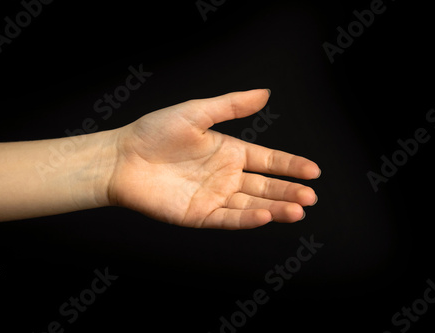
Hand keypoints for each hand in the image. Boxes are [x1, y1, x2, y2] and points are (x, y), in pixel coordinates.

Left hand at [107, 89, 320, 228]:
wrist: (121, 158)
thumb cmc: (154, 132)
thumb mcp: (197, 112)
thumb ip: (232, 106)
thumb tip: (265, 93)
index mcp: (229, 151)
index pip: (268, 161)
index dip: (291, 166)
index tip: (314, 171)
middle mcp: (226, 176)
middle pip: (265, 186)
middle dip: (289, 191)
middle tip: (310, 197)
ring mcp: (214, 197)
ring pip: (252, 205)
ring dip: (276, 208)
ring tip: (298, 210)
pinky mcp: (199, 215)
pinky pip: (228, 218)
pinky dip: (248, 219)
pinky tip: (267, 215)